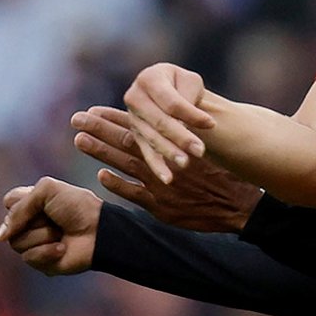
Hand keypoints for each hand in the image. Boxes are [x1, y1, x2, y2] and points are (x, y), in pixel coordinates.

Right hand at [0, 177, 101, 275]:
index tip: (42, 201)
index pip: (8, 202)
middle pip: (9, 225)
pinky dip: (47, 251)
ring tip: (60, 233)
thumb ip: (18, 208)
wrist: (99, 230)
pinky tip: (62, 248)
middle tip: (55, 218)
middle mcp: (30, 223)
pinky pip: (29, 258)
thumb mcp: (47, 191)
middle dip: (34, 220)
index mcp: (32, 202)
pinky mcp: (41, 261)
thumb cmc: (77, 207)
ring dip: (42, 236)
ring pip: (17, 243)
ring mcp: (34, 243)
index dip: (22, 202)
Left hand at [72, 106, 263, 232]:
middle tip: (76, 119)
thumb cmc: (224, 177)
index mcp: (173, 145)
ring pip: (125, 163)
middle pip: (125, 141)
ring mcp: (160, 184)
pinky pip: (134, 194)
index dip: (115, 118)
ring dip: (101, 152)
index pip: (138, 128)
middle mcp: (164, 162)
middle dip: (100, 129)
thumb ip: (183, 141)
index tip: (93, 110)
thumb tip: (168, 124)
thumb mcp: (205, 151)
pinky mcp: (162, 206)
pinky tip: (102, 175)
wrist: (238, 205)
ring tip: (79, 140)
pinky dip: (118, 185)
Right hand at [122, 62, 215, 183]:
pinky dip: (157, 166)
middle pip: (160, 121)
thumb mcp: (190, 82)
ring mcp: (133, 118)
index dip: (191, 114)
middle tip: (200, 151)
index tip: (211, 124)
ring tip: (186, 163)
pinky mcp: (136, 136)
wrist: (170, 91)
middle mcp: (135, 97)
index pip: (171, 101)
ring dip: (169, 152)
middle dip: (180, 137)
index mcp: (149, 78)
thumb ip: (189, 98)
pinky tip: (168, 179)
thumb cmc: (184, 85)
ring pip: (152, 138)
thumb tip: (188, 122)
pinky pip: (146, 152)